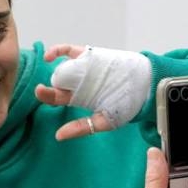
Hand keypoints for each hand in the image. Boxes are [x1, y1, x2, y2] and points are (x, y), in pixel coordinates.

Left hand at [35, 44, 151, 141]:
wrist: (146, 85)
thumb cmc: (128, 105)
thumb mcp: (104, 121)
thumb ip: (82, 128)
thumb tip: (58, 136)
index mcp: (80, 98)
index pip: (58, 98)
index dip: (47, 96)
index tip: (41, 94)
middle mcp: (79, 83)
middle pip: (57, 83)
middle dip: (47, 87)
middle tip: (40, 90)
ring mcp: (83, 68)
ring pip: (62, 67)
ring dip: (52, 69)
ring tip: (48, 73)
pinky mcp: (90, 55)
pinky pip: (69, 51)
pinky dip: (57, 51)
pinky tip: (48, 56)